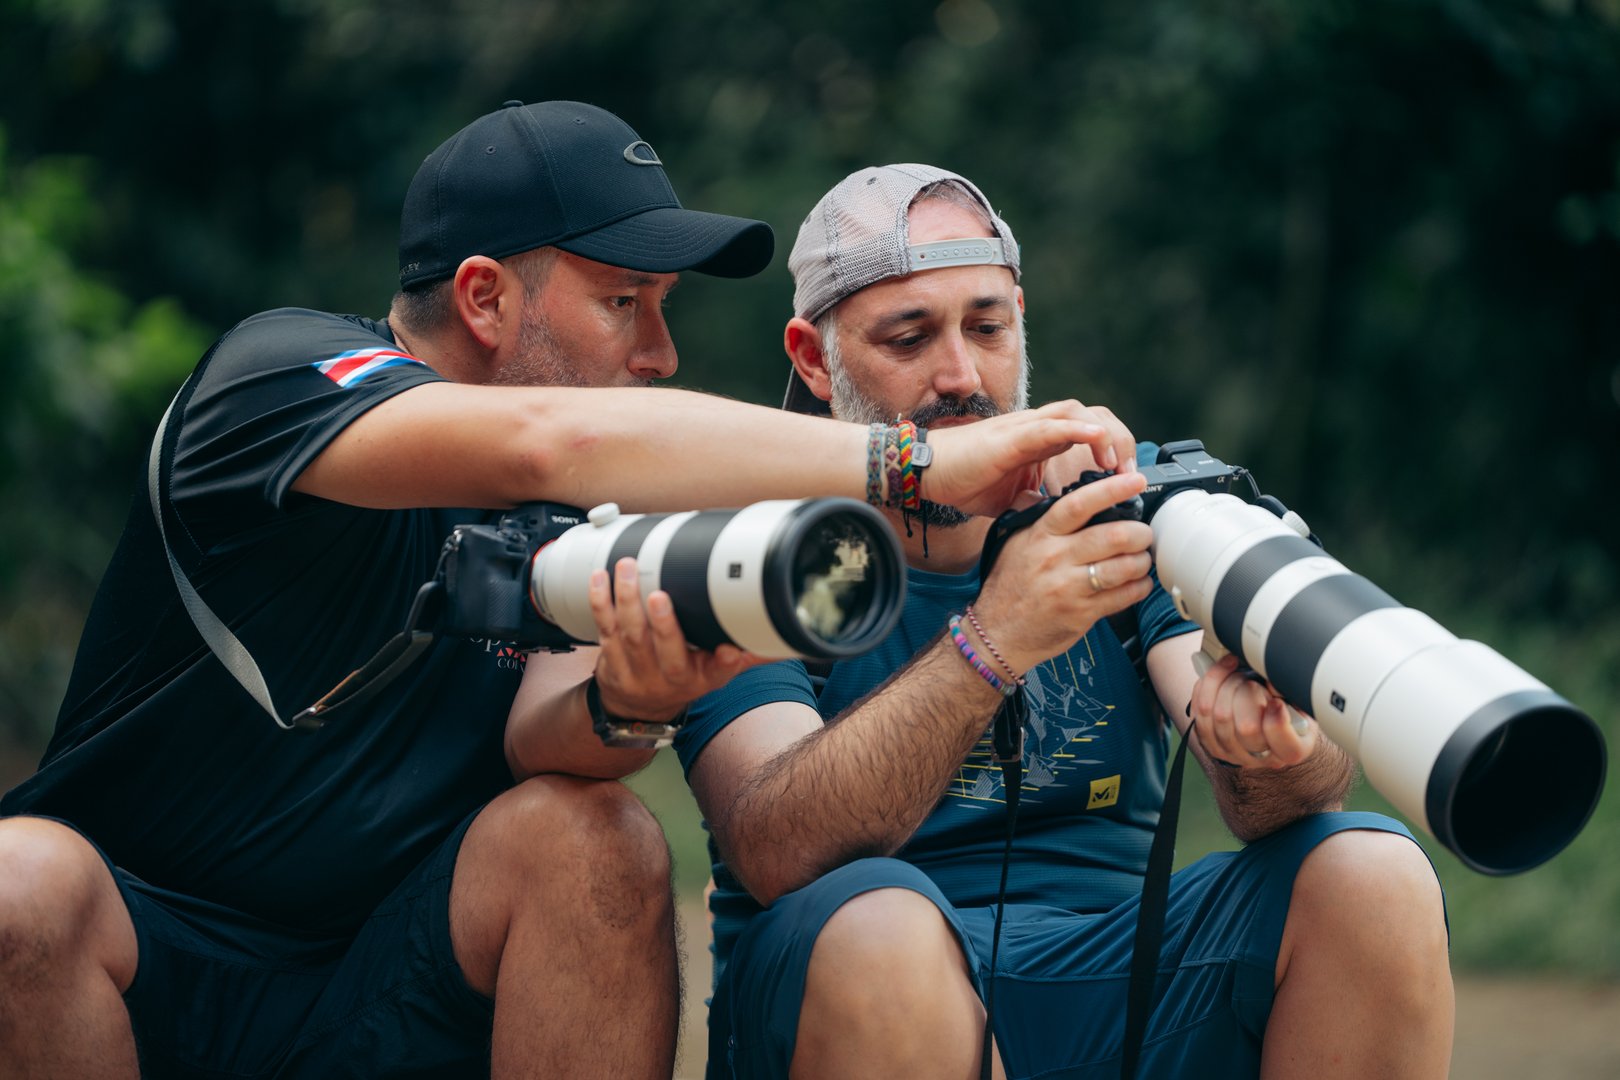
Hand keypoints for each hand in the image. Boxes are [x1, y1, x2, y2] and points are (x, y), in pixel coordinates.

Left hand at [588, 558, 758, 719]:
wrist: (636, 709)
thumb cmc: (682, 679)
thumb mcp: (717, 673)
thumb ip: (749, 653)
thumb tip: (790, 635)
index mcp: (702, 678)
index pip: (718, 671)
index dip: (725, 662)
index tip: (731, 650)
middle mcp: (670, 678)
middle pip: (666, 652)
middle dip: (663, 624)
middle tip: (660, 596)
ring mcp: (637, 672)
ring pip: (630, 636)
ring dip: (627, 600)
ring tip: (629, 569)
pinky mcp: (610, 661)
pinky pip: (604, 629)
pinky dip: (601, 602)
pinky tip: (600, 578)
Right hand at [921, 400, 1126, 517]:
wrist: (927, 472)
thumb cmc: (964, 480)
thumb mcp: (1013, 497)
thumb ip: (1037, 502)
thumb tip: (1060, 522)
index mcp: (1041, 441)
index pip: (1090, 431)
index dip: (1115, 449)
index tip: (1127, 481)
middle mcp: (1038, 428)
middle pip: (1093, 415)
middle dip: (1119, 440)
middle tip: (1131, 474)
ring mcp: (1025, 428)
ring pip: (1077, 412)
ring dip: (1105, 434)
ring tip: (1118, 462)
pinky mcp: (1012, 436)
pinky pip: (1051, 424)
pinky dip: (1079, 429)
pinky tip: (1098, 441)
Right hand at [971, 469, 1155, 671]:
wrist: (997, 633)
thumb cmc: (1008, 587)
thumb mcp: (1011, 543)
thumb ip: (1029, 515)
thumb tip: (1039, 492)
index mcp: (1041, 535)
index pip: (1079, 505)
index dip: (1111, 490)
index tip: (1134, 481)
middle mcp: (1055, 559)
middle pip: (1112, 536)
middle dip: (1139, 533)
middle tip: (1143, 534)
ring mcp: (1069, 588)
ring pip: (1123, 567)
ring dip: (1141, 561)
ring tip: (1141, 559)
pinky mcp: (1081, 614)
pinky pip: (1123, 597)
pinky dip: (1139, 588)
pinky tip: (1137, 583)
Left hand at [1189, 653, 1318, 769]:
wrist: (1262, 719)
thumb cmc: (1285, 707)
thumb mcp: (1299, 701)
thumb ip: (1291, 694)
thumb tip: (1271, 685)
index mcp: (1292, 749)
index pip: (1286, 746)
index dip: (1278, 723)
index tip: (1275, 701)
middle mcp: (1261, 758)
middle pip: (1247, 728)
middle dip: (1247, 692)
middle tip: (1252, 678)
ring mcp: (1232, 753)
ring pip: (1219, 716)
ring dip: (1224, 684)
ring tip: (1235, 671)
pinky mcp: (1209, 742)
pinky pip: (1200, 712)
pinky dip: (1207, 686)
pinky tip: (1218, 674)